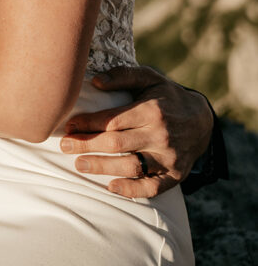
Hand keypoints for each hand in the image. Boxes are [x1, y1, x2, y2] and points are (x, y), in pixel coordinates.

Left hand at [59, 65, 213, 198]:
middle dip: (87, 145)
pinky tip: (111, 187)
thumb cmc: (166, 96)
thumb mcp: (148, 77)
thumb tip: (96, 82)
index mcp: (151, 110)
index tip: (69, 126)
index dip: (88, 124)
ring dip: (102, 167)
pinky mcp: (175, 175)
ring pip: (131, 166)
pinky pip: (152, 187)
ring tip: (79, 165)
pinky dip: (132, 190)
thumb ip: (122, 76)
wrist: (201, 119)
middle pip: (117, 144)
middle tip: (64, 147)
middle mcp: (160, 134)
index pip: (112, 120)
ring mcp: (168, 157)